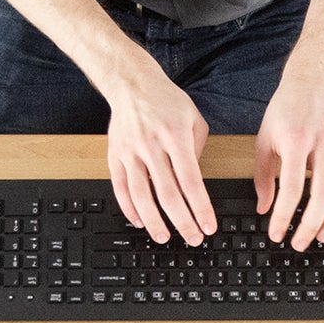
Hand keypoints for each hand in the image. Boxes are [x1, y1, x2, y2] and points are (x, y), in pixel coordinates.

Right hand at [105, 60, 216, 244]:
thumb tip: (194, 182)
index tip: (208, 226)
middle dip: (182, 222)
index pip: (191, 182)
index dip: (200, 208)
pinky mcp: (115, 156)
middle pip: (168, 194)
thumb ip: (198, 150)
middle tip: (192, 238)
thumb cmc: (166, 101)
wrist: (132, 84)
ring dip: (154, 222)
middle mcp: (152, 146)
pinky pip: (121, 188)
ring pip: (142, 196)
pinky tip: (140, 221)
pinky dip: (129, 208)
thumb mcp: (194, 119)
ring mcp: (131, 153)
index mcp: (175, 137)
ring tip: (165, 237)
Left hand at [254, 67, 323, 247]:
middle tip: (300, 242)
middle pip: (322, 195)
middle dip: (310, 225)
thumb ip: (263, 176)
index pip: (291, 189)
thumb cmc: (286, 109)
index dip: (283, 216)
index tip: (276, 232)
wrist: (311, 80)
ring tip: (323, 234)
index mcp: (296, 143)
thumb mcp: (264, 139)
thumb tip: (264, 207)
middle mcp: (321, 145)